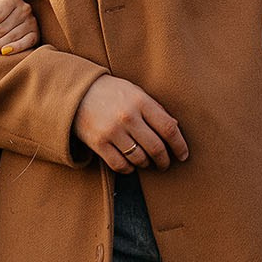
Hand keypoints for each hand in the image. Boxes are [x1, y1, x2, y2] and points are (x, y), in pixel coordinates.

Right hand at [72, 75, 188, 172]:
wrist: (77, 92)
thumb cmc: (112, 92)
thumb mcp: (135, 92)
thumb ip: (155, 108)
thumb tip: (175, 128)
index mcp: (140, 100)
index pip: (168, 128)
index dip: (180, 145)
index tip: (183, 154)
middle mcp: (127, 116)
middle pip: (156, 147)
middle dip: (164, 160)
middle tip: (165, 163)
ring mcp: (112, 131)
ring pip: (140, 159)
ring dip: (146, 164)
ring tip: (146, 160)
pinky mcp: (98, 143)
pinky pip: (121, 166)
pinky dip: (129, 169)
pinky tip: (130, 163)